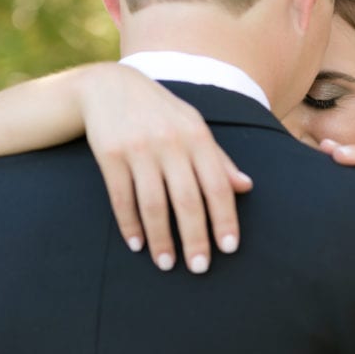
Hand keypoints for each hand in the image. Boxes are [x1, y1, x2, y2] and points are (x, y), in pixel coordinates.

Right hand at [76, 64, 252, 273]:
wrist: (108, 86)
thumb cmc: (159, 112)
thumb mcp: (193, 126)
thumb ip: (218, 158)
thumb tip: (246, 187)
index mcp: (196, 135)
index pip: (217, 184)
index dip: (225, 218)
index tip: (229, 249)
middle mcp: (170, 141)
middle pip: (187, 200)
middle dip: (195, 238)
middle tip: (200, 267)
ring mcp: (139, 148)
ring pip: (154, 204)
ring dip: (161, 239)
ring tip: (167, 264)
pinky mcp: (110, 154)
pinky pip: (122, 198)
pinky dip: (130, 225)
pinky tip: (137, 244)